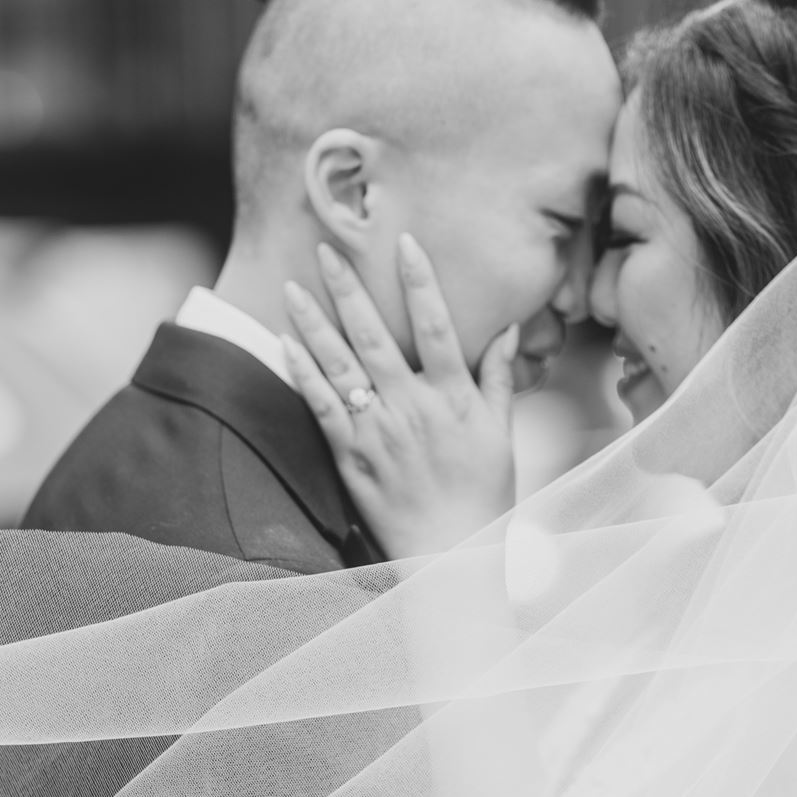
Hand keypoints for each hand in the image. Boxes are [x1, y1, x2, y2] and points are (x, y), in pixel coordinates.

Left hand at [281, 235, 518, 558]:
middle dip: (348, 287)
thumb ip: (501, 379)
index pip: (437, 325)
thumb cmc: (484, 496)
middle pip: (374, 334)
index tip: (404, 241)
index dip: (419, 280)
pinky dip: (302, 372)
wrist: (451, 555)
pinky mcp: (351, 457)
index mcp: (453, 398)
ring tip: (294, 285)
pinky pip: (321, 406)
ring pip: (339, 364)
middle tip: (327, 247)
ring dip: (313, 321)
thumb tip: (511, 329)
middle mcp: (411, 407)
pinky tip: (285, 341)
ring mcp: (377, 431)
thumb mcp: (502, 435)